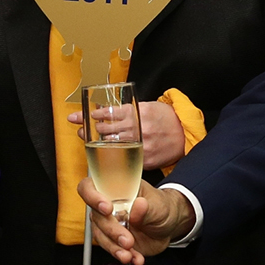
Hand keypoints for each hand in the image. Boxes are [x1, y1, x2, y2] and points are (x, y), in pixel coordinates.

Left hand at [64, 100, 185, 168]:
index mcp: (138, 112)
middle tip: (80, 129)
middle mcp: (138, 128)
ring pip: (112, 144)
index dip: (92, 115)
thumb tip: (103, 109)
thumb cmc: (165, 118)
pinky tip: (103, 153)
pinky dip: (112, 156)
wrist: (185, 134)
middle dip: (90, 129)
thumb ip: (127, 109)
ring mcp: (141, 144)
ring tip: (86, 138)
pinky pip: (124, 158)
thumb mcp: (148, 106)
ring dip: (96, 142)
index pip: (110, 113)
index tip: (79, 116)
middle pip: (107, 129)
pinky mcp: (145, 158)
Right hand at [76, 174, 195, 264]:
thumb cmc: (161, 206)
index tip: (106, 208)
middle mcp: (108, 206)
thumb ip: (147, 207)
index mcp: (115, 189)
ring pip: (100, 236)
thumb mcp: (159, 205)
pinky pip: (111, 249)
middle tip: (127, 240)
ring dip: (114, 247)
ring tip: (129, 254)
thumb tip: (138, 205)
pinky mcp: (114, 240)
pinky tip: (136, 258)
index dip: (92, 196)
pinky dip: (124, 256)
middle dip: (111, 231)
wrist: (169, 226)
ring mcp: (109, 224)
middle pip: (96, 217)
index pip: (90, 187)